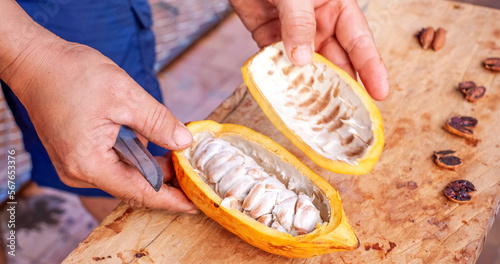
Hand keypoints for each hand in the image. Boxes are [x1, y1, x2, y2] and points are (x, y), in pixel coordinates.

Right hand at [3, 33, 197, 212]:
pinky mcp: (78, 155)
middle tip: (195, 173)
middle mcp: (79, 172)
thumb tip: (184, 143)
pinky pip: (113, 164)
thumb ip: (157, 122)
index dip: (171, 200)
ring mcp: (76, 165)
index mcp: (89, 163)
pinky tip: (153, 146)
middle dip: (165, 180)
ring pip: (124, 175)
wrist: (36, 62)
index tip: (196, 205)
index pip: (139, 192)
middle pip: (132, 186)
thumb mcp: (124, 95)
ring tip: (179, 157)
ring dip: (151, 166)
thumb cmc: (72, 74)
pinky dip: (135, 158)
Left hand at [230, 0, 388, 99]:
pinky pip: (278, 65)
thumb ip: (299, 23)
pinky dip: (281, 81)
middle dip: (341, 88)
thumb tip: (301, 60)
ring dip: (310, 89)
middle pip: (335, 62)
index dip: (371, 69)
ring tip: (317, 114)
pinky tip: (286, 98)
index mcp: (338, 9)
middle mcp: (320, 26)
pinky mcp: (269, 41)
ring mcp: (295, 36)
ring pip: (307, 68)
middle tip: (346, 116)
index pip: (360, 43)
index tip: (380, 93)